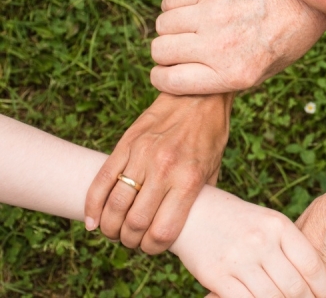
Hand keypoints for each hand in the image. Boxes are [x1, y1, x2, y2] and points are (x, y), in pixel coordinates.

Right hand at [84, 93, 232, 253]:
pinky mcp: (126, 144)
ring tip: (114, 232)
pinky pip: (101, 180)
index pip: (163, 231)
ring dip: (110, 227)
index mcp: (188, 180)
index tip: (152, 248)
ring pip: (114, 204)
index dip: (153, 248)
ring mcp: (141, 155)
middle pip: (135, 223)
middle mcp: (164, 169)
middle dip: (130, 241)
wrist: (198, 96)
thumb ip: (199, 198)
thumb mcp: (214, 170)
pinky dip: (92, 205)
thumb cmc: (210, 136)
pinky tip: (93, 220)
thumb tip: (187, 226)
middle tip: (132, 241)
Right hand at [150, 0, 325, 94]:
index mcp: (232, 75)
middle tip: (180, 50)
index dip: (162, 78)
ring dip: (170, 29)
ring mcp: (215, 14)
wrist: (306, 3)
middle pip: (161, 51)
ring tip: (189, 29)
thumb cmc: (283, 42)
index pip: (169, 81)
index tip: (166, 73)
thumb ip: (222, 80)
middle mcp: (220, 46)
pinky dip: (174, 6)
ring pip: (163, 24)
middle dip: (165, 54)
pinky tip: (192, 9)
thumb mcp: (260, 75)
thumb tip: (184, 82)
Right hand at [170, 186, 325, 297]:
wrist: (192, 213)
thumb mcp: (267, 223)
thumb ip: (289, 247)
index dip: (324, 288)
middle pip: (295, 287)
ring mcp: (238, 259)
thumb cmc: (238, 221)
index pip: (311, 265)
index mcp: (278, 225)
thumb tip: (315, 282)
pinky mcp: (216, 276)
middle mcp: (260, 241)